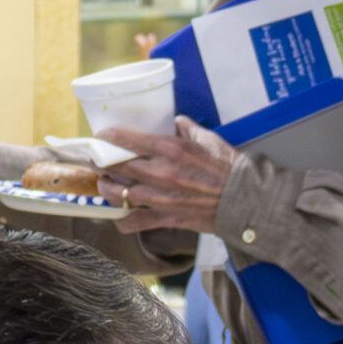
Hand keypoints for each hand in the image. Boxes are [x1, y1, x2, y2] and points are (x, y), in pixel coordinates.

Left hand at [98, 117, 236, 235]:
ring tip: (104, 184)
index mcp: (171, 149)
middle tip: (97, 159)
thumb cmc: (229, 167)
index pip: (129, 140)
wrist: (245, 198)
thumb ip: (184, 127)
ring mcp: (163, 197)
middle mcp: (163, 173)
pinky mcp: (168, 217)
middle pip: (119, 166)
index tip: (102, 136)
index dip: (110, 137)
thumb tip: (172, 122)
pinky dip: (124, 221)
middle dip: (103, 162)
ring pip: (121, 194)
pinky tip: (118, 216)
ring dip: (107, 189)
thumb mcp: (207, 137)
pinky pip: (137, 222)